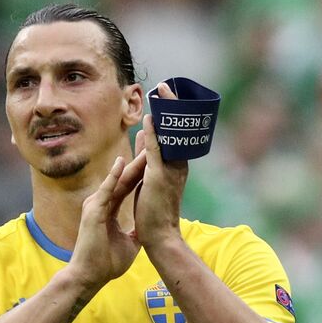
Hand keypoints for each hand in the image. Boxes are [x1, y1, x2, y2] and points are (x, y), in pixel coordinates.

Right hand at [69, 153, 146, 291]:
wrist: (90, 276)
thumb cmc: (105, 263)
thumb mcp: (129, 244)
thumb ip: (136, 231)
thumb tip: (148, 228)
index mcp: (109, 211)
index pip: (128, 187)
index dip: (140, 173)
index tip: (153, 159)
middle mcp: (101, 204)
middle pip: (123, 179)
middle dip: (137, 162)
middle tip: (149, 142)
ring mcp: (96, 206)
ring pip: (117, 181)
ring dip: (130, 164)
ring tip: (142, 147)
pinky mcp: (93, 211)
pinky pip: (105, 190)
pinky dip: (113, 176)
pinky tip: (121, 162)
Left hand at [133, 82, 188, 258]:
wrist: (159, 236)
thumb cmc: (153, 211)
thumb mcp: (150, 177)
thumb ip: (148, 155)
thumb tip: (144, 133)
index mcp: (177, 166)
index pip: (175, 134)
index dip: (172, 114)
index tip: (166, 95)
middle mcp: (178, 165)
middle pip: (176, 129)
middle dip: (172, 107)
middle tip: (166, 86)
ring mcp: (169, 170)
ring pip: (169, 136)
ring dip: (166, 113)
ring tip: (163, 92)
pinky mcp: (158, 177)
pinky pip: (156, 150)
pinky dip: (154, 133)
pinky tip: (152, 117)